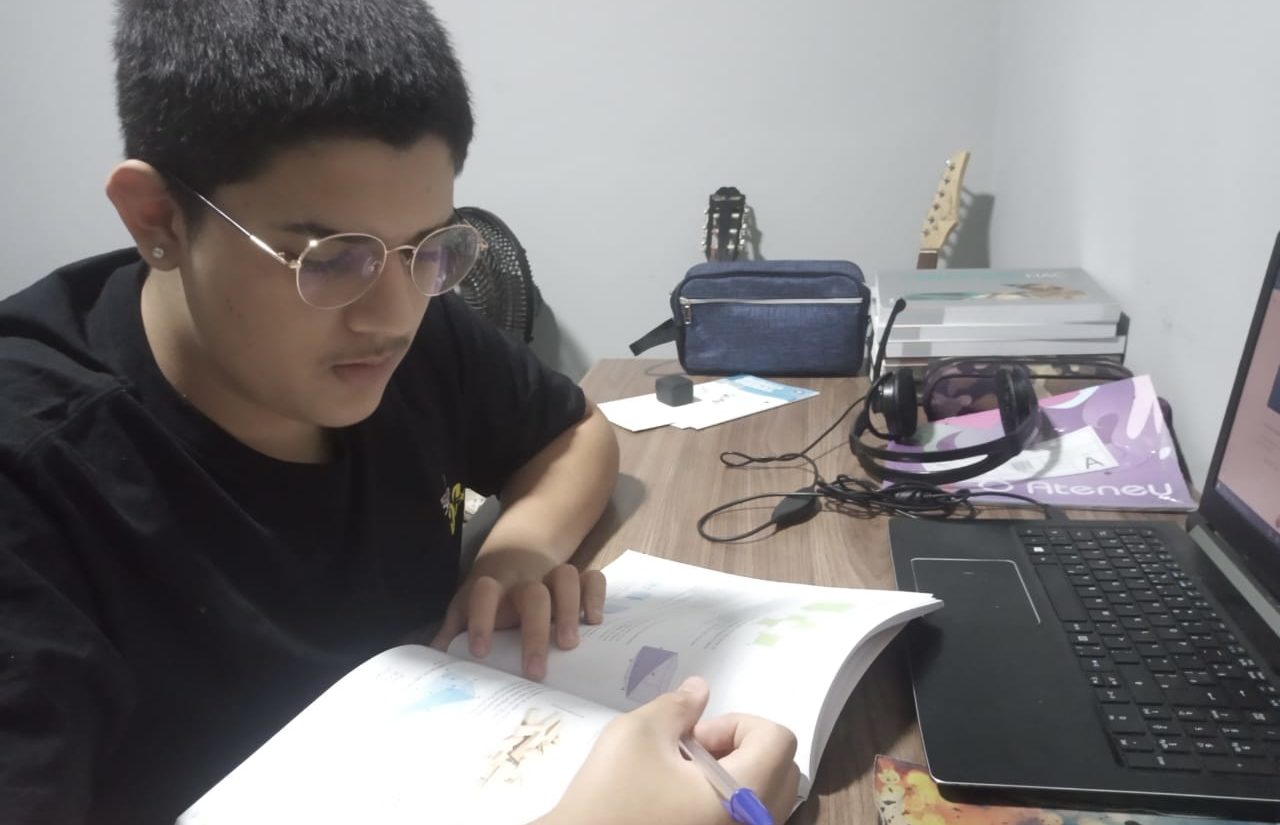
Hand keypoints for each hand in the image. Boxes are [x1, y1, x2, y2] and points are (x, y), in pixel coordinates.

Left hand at [430, 547, 605, 679]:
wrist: (515, 555)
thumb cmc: (490, 597)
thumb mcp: (465, 610)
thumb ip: (451, 634)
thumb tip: (432, 662)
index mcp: (492, 588)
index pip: (484, 594)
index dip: (481, 619)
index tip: (480, 652)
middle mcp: (524, 582)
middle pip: (533, 594)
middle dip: (535, 632)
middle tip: (536, 670)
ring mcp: (551, 579)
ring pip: (565, 578)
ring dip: (569, 610)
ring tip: (569, 645)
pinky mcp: (576, 581)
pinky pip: (592, 578)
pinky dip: (596, 596)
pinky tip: (595, 623)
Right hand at [537, 676, 799, 824]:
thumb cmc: (610, 797)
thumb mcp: (639, 733)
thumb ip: (678, 706)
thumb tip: (701, 690)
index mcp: (743, 796)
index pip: (778, 740)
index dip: (737, 725)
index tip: (693, 737)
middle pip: (783, 770)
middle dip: (741, 749)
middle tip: (691, 753)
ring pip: (769, 799)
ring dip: (735, 775)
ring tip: (683, 778)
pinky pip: (748, 821)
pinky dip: (727, 802)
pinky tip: (681, 801)